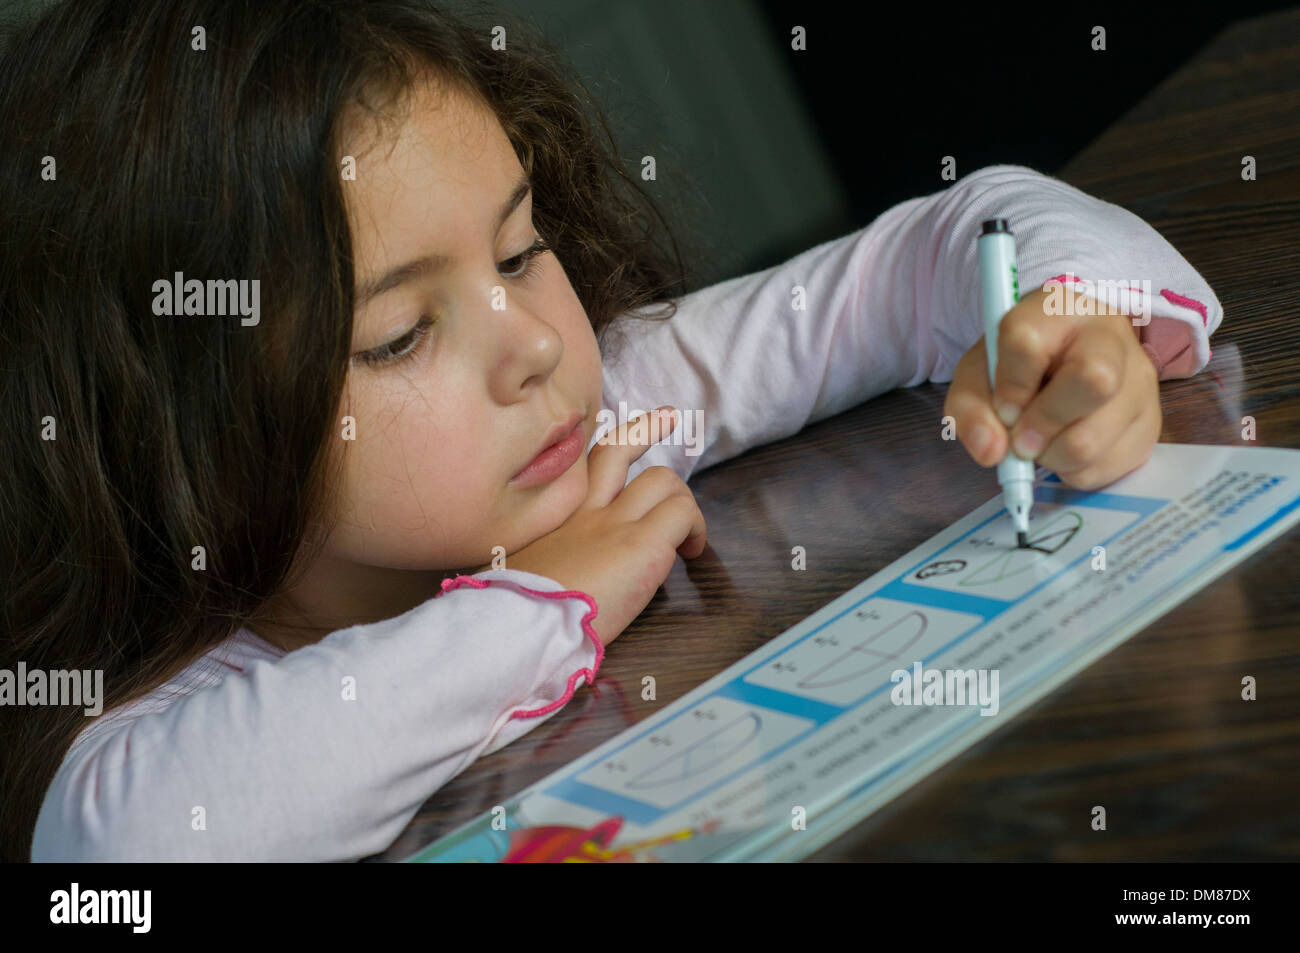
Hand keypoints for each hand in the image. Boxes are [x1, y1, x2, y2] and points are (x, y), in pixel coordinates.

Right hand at [469, 407, 706, 645]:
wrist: (519, 625)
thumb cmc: (512, 615)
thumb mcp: (512, 577)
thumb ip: (536, 566)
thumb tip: (553, 581)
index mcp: (551, 519)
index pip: (579, 466)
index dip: (605, 442)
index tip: (626, 430)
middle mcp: (581, 511)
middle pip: (615, 450)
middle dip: (646, 430)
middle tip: (669, 418)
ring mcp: (613, 522)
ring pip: (661, 480)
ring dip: (680, 501)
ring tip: (687, 535)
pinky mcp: (641, 543)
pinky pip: (682, 514)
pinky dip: (695, 528)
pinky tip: (691, 553)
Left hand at [943, 285, 1162, 489]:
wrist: (1063, 365)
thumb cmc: (1016, 367)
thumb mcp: (978, 376)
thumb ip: (970, 409)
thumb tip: (991, 451)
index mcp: (1056, 309)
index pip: (1028, 342)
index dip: (1010, 386)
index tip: (1003, 407)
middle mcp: (1110, 336)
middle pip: (1093, 381)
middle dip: (1043, 423)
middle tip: (1022, 438)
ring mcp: (1140, 380)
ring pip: (1093, 438)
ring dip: (1051, 456)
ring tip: (1041, 443)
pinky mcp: (1151, 423)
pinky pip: (1107, 466)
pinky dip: (1074, 472)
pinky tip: (1065, 449)